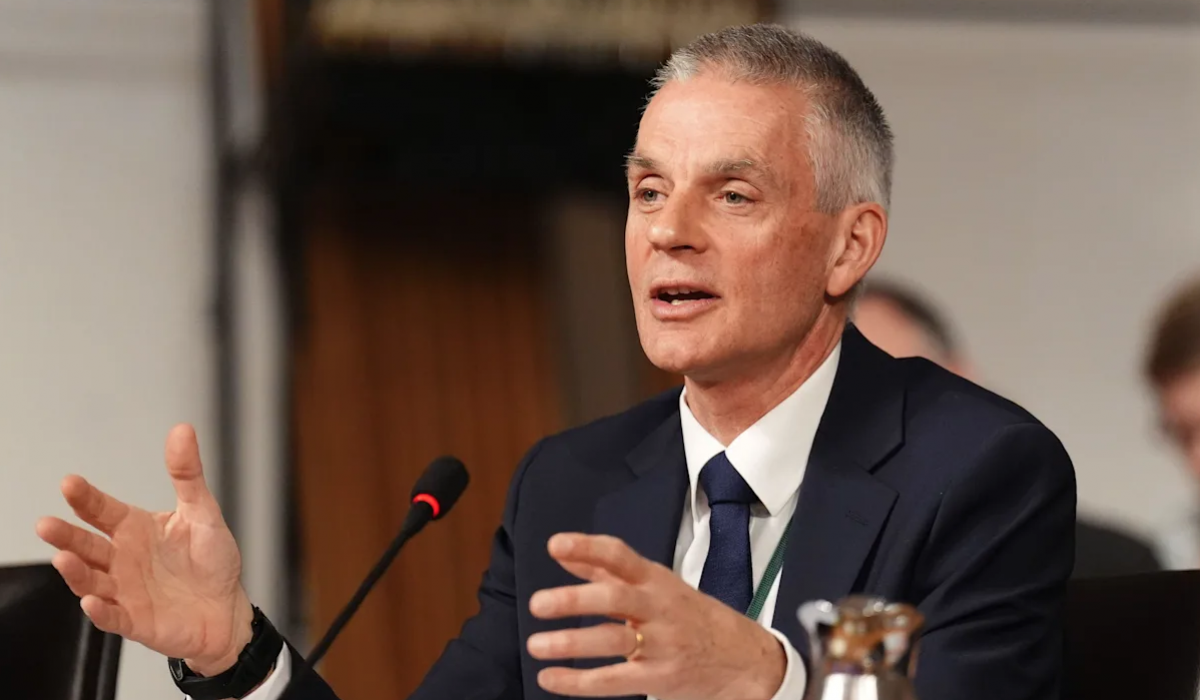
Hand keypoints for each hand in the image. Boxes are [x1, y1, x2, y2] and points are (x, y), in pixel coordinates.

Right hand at [35, 424, 252, 675]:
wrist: (227, 608)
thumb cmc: (212, 561)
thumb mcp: (203, 512)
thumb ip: (187, 474)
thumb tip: (183, 430)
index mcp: (135, 529)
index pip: (102, 511)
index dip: (85, 498)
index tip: (70, 483)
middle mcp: (123, 559)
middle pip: (86, 545)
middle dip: (66, 535)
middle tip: (47, 524)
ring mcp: (125, 591)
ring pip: (91, 580)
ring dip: (76, 571)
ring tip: (64, 558)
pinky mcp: (135, 620)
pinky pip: (112, 617)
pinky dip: (101, 610)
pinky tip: (92, 601)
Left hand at [526, 533, 785, 699]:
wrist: (745, 658)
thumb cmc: (691, 616)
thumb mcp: (657, 585)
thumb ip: (607, 569)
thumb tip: (564, 552)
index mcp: (656, 579)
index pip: (620, 556)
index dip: (587, 548)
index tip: (555, 545)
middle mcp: (658, 607)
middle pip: (616, 598)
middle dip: (575, 599)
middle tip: (539, 603)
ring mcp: (661, 644)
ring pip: (614, 640)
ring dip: (571, 643)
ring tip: (536, 645)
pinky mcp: (660, 678)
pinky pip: (614, 680)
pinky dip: (579, 682)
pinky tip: (550, 678)